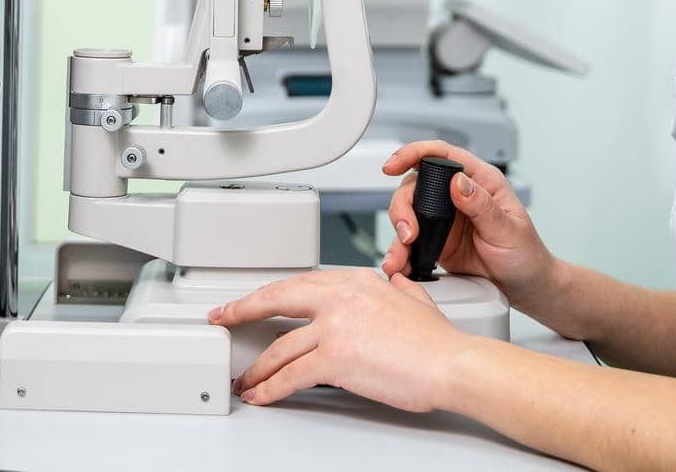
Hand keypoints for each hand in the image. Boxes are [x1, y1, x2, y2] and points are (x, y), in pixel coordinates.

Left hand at [209, 269, 459, 411]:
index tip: (253, 300)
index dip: (270, 293)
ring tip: (246, 379)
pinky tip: (262, 395)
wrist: (452, 363)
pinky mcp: (335, 357)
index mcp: (354, 280)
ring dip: (257, 367)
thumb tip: (393, 281)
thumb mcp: (413, 296)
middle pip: (276, 299)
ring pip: (279, 346)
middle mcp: (340, 296)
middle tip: (223, 318)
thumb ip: (397, 287)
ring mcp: (335, 326)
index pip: (300, 283)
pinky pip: (291, 376)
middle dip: (243, 311)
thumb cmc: (438, 341)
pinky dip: (271, 388)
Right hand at [381, 140, 558, 314]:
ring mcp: (444, 217)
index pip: (443, 155)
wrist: (525, 287)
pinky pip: (410, 240)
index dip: (415, 152)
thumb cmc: (526, 254)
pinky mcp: (436, 239)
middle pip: (416, 184)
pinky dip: (401, 252)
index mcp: (480, 180)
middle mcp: (458, 194)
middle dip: (403, 206)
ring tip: (401, 256)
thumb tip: (458, 182)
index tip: (394, 164)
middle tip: (408, 232)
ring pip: (408, 211)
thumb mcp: (509, 230)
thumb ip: (483, 206)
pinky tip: (401, 263)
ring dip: (398, 231)